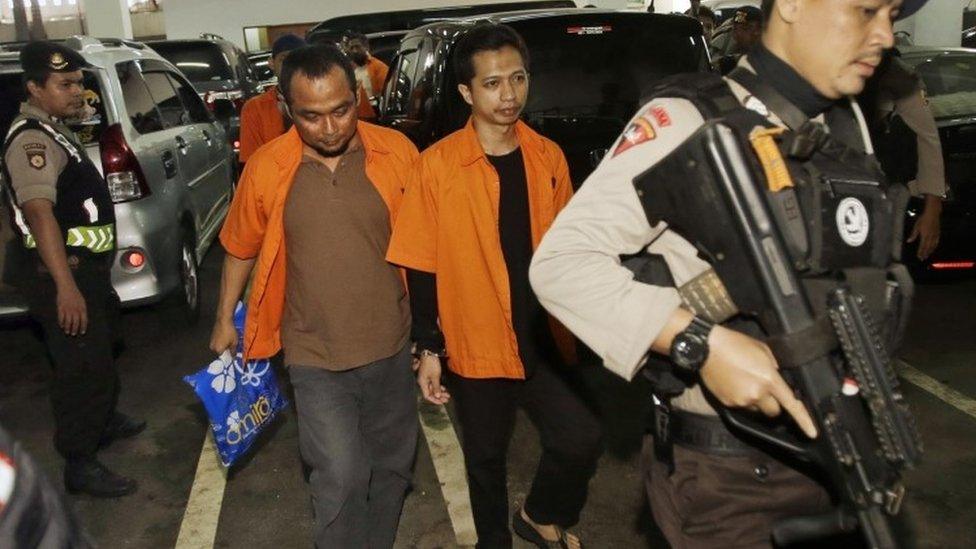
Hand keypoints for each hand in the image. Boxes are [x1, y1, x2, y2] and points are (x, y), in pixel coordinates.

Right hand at [56, 283, 86, 335]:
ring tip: (67, 332)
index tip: (82, 332)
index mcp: (82, 308)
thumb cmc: (76, 295)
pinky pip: (61, 318)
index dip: (83, 327)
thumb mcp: (82, 302)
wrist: (67, 287)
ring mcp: (68, 309)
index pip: (84, 320)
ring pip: (68, 321)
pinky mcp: (61, 308)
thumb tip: (83, 319)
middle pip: (76, 322)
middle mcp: (75, 309)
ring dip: (68, 328)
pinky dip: (61, 323)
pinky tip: (61, 326)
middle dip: (75, 329)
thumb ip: (83, 310)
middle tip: (74, 334)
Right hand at [209, 317, 237, 354]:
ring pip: (218, 346)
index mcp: (218, 350)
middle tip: (232, 346)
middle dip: (226, 350)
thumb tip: (233, 356)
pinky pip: (217, 341)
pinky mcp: (211, 336)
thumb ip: (233, 351)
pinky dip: (221, 341)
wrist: (224, 320)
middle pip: (220, 352)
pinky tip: (226, 336)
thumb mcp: (234, 343)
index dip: (229, 355)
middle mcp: (212, 347)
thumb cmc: (229, 332)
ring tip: (230, 340)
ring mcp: (211, 341)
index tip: (233, 353)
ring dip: (224, 345)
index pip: (223, 357)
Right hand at [417, 354, 449, 404]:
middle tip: (447, 399)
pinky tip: (444, 389)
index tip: (442, 402)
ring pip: (433, 389)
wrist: (429, 353)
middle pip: (430, 393)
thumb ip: (436, 387)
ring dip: (440, 392)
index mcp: (422, 383)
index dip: (434, 400)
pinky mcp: (429, 375)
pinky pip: (433, 384)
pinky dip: (439, 387)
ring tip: (448, 395)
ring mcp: (426, 379)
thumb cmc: (431, 364)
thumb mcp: (435, 376)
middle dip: (439, 397)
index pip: (427, 396)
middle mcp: (423, 382)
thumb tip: (437, 396)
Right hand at [699, 325, 817, 438]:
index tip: (812, 433)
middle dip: (774, 405)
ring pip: (757, 411)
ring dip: (757, 402)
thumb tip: (779, 378)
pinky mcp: (728, 403)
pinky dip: (742, 399)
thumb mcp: (763, 350)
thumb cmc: (734, 344)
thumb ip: (775, 367)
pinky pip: (742, 407)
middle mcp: (756, 393)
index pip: (791, 405)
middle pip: (774, 412)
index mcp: (769, 379)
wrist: (707, 348)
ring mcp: (741, 400)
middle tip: (767, 391)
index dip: (804, 421)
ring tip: (746, 383)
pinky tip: (735, 384)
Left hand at [907, 205, 940, 260]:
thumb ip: (913, 235)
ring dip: (930, 251)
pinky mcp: (938, 233)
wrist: (932, 214)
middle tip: (922, 259)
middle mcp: (930, 237)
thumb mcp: (916, 227)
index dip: (920, 252)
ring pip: (932, 246)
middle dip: (925, 253)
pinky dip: (934, 246)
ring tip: (927, 255)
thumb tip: (908, 241)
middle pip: (927, 247)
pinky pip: (936, 242)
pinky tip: (933, 248)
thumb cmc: (923, 220)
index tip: (919, 257)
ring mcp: (935, 235)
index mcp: (924, 236)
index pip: (922, 246)